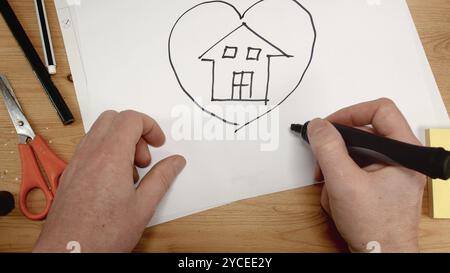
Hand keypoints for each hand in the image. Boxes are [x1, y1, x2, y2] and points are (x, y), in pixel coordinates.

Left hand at [33, 111, 185, 252]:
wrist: (69, 252)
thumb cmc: (102, 234)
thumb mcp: (143, 206)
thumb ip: (162, 178)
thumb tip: (175, 162)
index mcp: (110, 156)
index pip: (130, 119)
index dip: (150, 126)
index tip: (159, 143)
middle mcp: (90, 153)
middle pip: (113, 118)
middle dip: (134, 130)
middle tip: (145, 157)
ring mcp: (77, 162)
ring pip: (99, 132)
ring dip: (120, 142)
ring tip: (131, 173)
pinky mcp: (71, 173)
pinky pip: (89, 148)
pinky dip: (106, 153)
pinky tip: (116, 181)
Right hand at [309, 98, 425, 252]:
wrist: (381, 256)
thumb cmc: (375, 227)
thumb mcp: (344, 183)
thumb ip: (328, 149)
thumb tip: (318, 125)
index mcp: (404, 151)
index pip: (380, 110)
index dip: (351, 113)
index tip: (329, 126)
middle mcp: (401, 158)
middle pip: (364, 132)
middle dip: (337, 149)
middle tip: (323, 161)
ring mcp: (391, 171)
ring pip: (355, 152)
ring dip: (336, 168)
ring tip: (331, 187)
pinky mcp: (381, 182)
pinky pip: (355, 168)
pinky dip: (341, 179)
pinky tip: (338, 197)